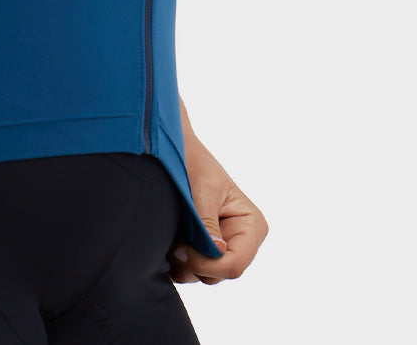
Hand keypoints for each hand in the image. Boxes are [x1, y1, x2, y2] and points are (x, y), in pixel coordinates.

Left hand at [169, 129, 268, 285]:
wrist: (176, 150)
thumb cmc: (193, 163)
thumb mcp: (203, 190)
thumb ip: (208, 222)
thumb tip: (218, 252)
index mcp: (251, 225)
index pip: (234, 264)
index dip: (207, 264)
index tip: (179, 250)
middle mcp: (243, 240)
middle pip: (220, 274)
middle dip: (193, 263)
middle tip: (173, 243)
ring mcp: (225, 246)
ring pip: (205, 275)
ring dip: (185, 261)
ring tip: (172, 235)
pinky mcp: (207, 248)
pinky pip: (194, 268)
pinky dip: (180, 259)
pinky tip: (172, 237)